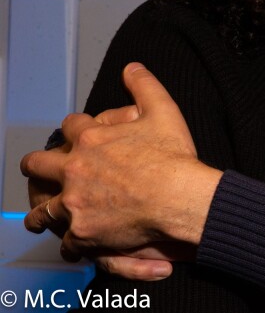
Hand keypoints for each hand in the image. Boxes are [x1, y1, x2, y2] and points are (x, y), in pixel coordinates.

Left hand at [25, 101, 182, 279]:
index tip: (76, 134)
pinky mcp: (82, 231)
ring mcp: (75, 202)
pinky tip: (74, 244)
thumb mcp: (163, 111)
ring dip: (42, 211)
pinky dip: (71, 242)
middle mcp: (76, 169)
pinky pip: (66, 241)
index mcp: (92, 139)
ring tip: (43, 216)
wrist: (180, 196)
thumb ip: (144, 86)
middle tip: (39, 170)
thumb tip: (132, 68)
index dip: (73, 129)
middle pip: (38, 165)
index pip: (69, 127)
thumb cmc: (173, 157)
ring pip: (42, 209)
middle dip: (37, 166)